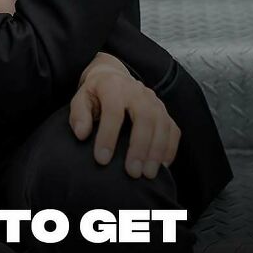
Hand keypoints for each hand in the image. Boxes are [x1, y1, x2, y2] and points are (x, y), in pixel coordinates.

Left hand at [69, 53, 180, 178]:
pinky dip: (170, 149)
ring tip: (148, 174)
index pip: (113, 112)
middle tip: (132, 172)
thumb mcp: (80, 99)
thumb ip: (79, 115)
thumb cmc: (95, 94)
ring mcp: (154, 101)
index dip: (108, 136)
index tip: (102, 160)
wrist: (113, 77)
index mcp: (113, 87)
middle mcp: (138, 92)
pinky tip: (162, 166)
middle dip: (139, 148)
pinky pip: (173, 130)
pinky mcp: (164, 111)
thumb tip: (82, 134)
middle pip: (145, 118)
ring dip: (156, 152)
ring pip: (162, 125)